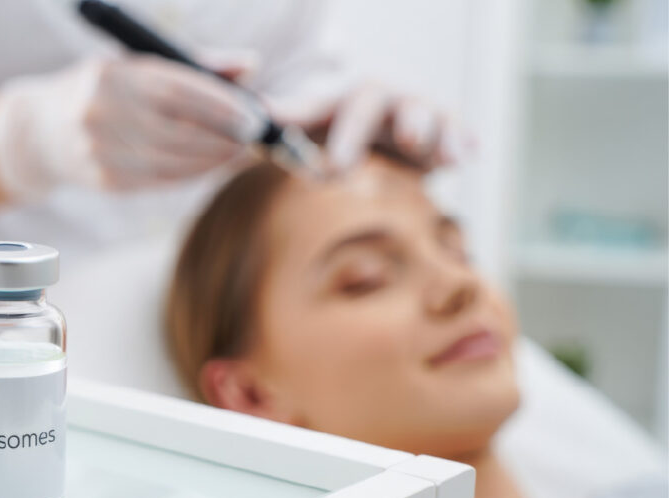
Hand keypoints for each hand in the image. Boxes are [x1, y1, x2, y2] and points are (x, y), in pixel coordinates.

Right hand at [0, 55, 263, 198]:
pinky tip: (210, 166)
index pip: (178, 90)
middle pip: (179, 131)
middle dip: (223, 138)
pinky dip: (192, 174)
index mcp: (111, 74)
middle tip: (253, 139)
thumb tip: (250, 67)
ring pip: (174, 161)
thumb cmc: (103, 90)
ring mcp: (101, 152)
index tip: (253, 115)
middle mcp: (102, 112)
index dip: (221, 106)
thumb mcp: (136, 65)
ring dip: (213, 160)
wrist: (39, 132)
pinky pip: (161, 180)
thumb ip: (194, 65)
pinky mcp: (106, 182)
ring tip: (237, 153)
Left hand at [272, 83, 472, 173]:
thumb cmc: (339, 124)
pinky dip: (467, 145)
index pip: (355, 111)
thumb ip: (290, 116)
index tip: (336, 170)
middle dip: (411, 123)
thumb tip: (257, 111)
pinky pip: (463, 136)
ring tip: (451, 159)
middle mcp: (399, 101)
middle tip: (410, 142)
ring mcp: (428, 116)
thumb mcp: (315, 119)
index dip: (348, 138)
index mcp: (362, 97)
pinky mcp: (450, 135)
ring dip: (446, 137)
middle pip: (409, 106)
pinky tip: (471, 158)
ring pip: (442, 120)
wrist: (376, 126)